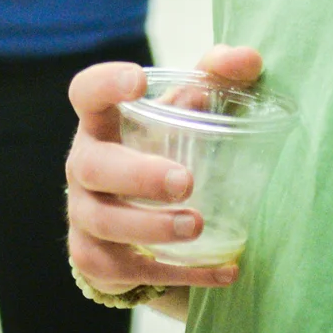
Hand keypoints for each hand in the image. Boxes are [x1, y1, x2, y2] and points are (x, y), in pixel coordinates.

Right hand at [66, 45, 263, 297]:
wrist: (139, 220)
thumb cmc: (166, 148)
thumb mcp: (188, 111)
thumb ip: (217, 77)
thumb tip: (249, 59)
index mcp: (103, 123)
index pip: (86, 92)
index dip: (104, 85)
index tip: (138, 82)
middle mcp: (84, 166)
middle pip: (94, 167)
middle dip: (138, 176)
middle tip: (186, 182)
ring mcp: (84, 214)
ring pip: (104, 223)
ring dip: (151, 227)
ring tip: (196, 226)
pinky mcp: (96, 259)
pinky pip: (128, 270)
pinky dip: (180, 273)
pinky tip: (224, 270)